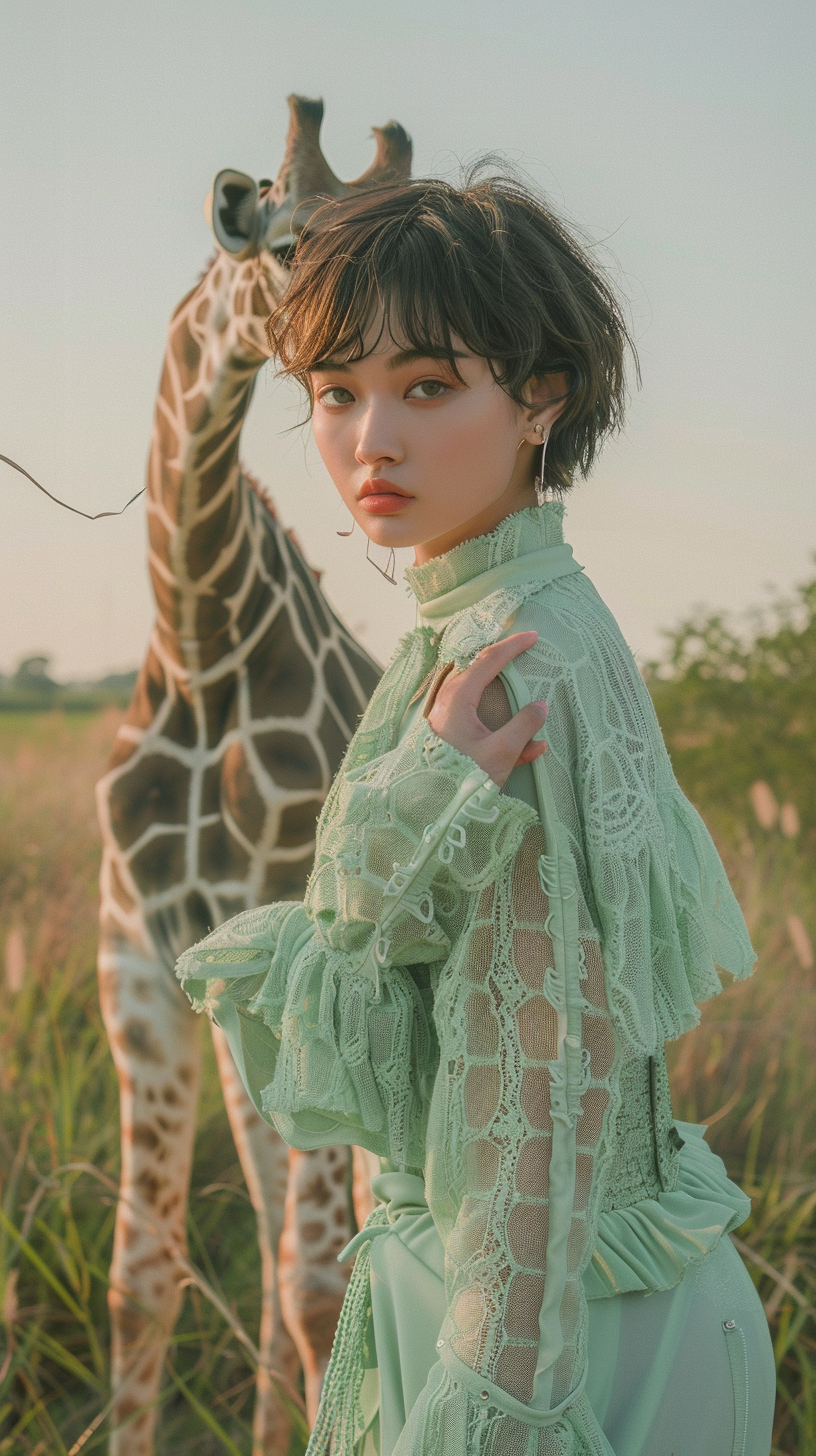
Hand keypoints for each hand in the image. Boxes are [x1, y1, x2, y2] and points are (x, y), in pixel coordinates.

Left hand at [427, 632, 547, 788]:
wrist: (427, 808)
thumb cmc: (461, 778)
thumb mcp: (500, 754)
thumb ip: (523, 727)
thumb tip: (540, 706)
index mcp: (458, 700)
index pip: (488, 661)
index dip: (512, 646)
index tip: (534, 636)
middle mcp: (447, 704)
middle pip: (475, 670)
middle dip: (499, 658)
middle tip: (520, 649)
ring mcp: (443, 720)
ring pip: (472, 692)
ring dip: (493, 684)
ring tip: (514, 679)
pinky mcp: (445, 738)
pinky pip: (471, 718)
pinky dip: (493, 717)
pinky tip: (529, 748)